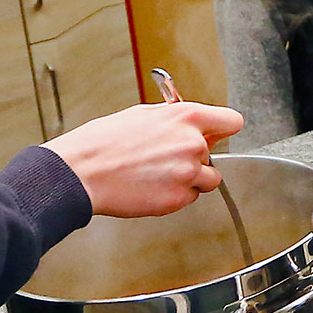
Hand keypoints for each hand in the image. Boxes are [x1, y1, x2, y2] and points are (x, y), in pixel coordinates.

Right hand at [46, 101, 244, 217]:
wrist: (81, 173)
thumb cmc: (103, 143)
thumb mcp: (142, 114)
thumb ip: (175, 119)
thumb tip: (190, 124)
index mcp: (186, 117)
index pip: (231, 121)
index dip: (222, 129)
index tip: (216, 134)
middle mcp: (193, 144)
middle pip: (212, 154)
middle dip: (193, 157)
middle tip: (163, 159)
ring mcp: (188, 173)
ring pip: (207, 179)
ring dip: (190, 179)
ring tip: (159, 175)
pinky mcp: (179, 198)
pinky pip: (189, 197)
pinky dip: (175, 195)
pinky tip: (151, 187)